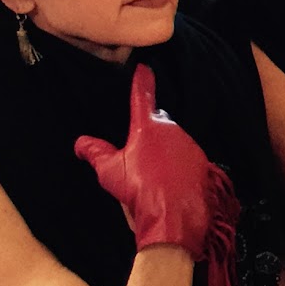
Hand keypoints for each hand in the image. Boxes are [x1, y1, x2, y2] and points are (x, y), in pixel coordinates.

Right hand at [74, 65, 216, 257]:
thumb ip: (94, 153)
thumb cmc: (139, 190)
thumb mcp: (109, 171)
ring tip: (152, 178)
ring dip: (165, 154)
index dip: (142, 82)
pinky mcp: (203, 164)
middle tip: (137, 159)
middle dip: (149, 135)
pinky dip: (179, 167)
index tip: (144, 67)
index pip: (142, 97)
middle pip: (158, 125)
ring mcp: (191, 147)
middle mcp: (173, 131)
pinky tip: (170, 184)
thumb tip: (81, 142)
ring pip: (175, 143)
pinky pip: (188, 160)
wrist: (173, 217)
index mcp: (148, 127)